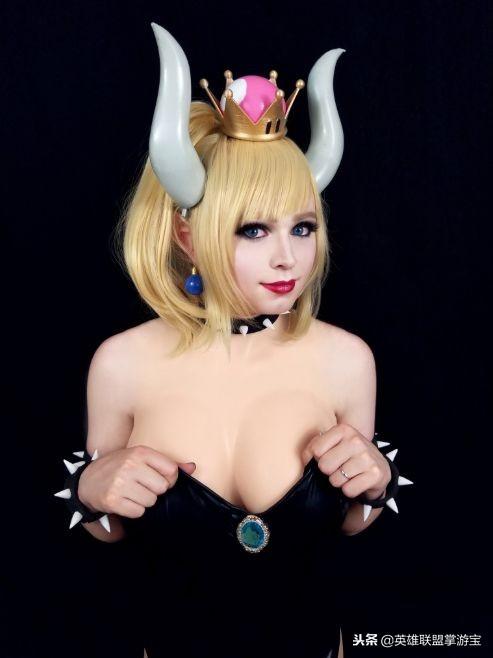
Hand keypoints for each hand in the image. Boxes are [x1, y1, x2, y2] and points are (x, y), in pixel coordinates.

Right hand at [78, 445, 195, 518]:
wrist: (88, 480)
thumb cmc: (120, 467)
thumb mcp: (141, 458)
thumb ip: (168, 463)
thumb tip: (193, 467)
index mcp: (140, 452)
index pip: (171, 470)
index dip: (168, 478)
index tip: (156, 477)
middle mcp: (130, 465)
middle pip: (162, 487)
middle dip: (154, 491)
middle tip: (141, 486)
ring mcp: (120, 483)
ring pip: (151, 501)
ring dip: (144, 501)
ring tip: (131, 493)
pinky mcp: (113, 500)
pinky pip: (138, 512)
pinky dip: (133, 510)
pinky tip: (124, 501)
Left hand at [301, 423, 390, 499]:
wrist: (379, 467)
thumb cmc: (350, 455)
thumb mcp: (333, 444)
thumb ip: (315, 447)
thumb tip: (306, 459)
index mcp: (343, 430)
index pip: (316, 450)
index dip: (317, 459)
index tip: (326, 458)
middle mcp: (356, 440)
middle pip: (325, 466)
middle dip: (328, 472)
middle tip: (338, 469)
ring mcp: (367, 457)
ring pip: (335, 480)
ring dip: (339, 482)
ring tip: (348, 475)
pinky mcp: (375, 474)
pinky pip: (348, 490)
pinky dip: (349, 491)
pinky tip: (356, 482)